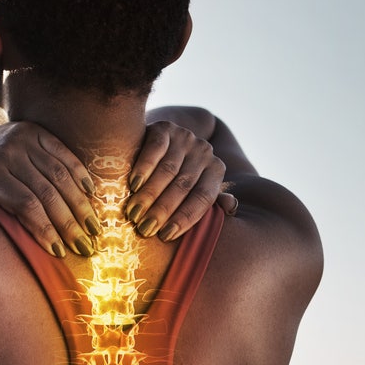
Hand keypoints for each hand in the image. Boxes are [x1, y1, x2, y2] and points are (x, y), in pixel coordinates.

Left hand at [0, 120, 100, 257]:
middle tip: (84, 246)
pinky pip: (63, 153)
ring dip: (79, 203)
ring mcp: (24, 139)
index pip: (25, 204)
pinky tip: (91, 194)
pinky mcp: (36, 131)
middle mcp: (9, 153)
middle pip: (47, 192)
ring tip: (93, 227)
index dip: (44, 229)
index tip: (58, 251)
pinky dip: (79, 173)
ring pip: (59, 174)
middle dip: (68, 222)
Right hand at [125, 121, 237, 241]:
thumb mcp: (196, 187)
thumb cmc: (178, 174)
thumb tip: (231, 206)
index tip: (166, 236)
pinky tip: (133, 185)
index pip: (203, 198)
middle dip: (163, 210)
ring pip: (168, 171)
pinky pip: (155, 150)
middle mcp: (204, 152)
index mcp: (216, 170)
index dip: (185, 218)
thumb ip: (212, 200)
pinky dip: (144, 168)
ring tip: (134, 213)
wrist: (163, 138)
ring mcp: (185, 138)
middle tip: (146, 229)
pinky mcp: (165, 128)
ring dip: (149, 195)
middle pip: (184, 186)